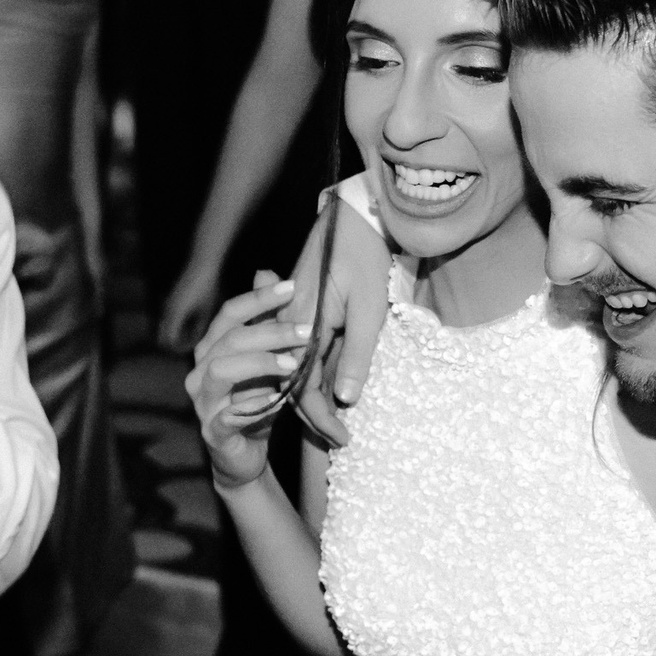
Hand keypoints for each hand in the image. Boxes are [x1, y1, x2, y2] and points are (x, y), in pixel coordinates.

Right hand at [158, 253, 224, 352]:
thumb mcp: (208, 310)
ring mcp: (168, 302)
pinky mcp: (172, 298)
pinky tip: (195, 318)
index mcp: (175, 314)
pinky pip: (170, 317)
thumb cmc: (208, 286)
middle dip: (176, 342)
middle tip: (194, 343)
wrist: (203, 262)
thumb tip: (199, 342)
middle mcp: (167, 309)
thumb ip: (201, 328)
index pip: (169, 340)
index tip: (195, 347)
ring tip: (197, 331)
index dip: (180, 348)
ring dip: (178, 332)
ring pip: (166, 326)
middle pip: (163, 335)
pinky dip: (179, 323)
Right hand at [184, 273, 307, 489]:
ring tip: (294, 366)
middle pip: (229, 339)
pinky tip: (277, 402)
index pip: (229, 313)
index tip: (293, 286)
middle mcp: (200, 370)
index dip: (259, 298)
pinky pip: (227, 415)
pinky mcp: (212, 432)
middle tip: (306, 331)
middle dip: (270, 331)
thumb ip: (264, 319)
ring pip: (221, 371)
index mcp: (212, 348)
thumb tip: (264, 272)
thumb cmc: (258, 401)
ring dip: (260, 363)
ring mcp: (202, 402)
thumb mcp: (267, 358)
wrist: (246, 456)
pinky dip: (252, 407)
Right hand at [288, 199, 389, 450]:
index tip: (343, 439)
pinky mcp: (297, 312)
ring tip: (336, 423)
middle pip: (292, 382)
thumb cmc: (366, 256)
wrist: (356, 215)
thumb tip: (344, 399)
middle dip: (315, 416)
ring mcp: (289, 318)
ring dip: (313, 399)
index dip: (321, 417)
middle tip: (341, 440)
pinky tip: (329, 391)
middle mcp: (286, 324)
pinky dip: (312, 377)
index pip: (301, 385)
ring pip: (292, 370)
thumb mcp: (369, 310)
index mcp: (300, 325)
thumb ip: (355, 355)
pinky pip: (298, 353)